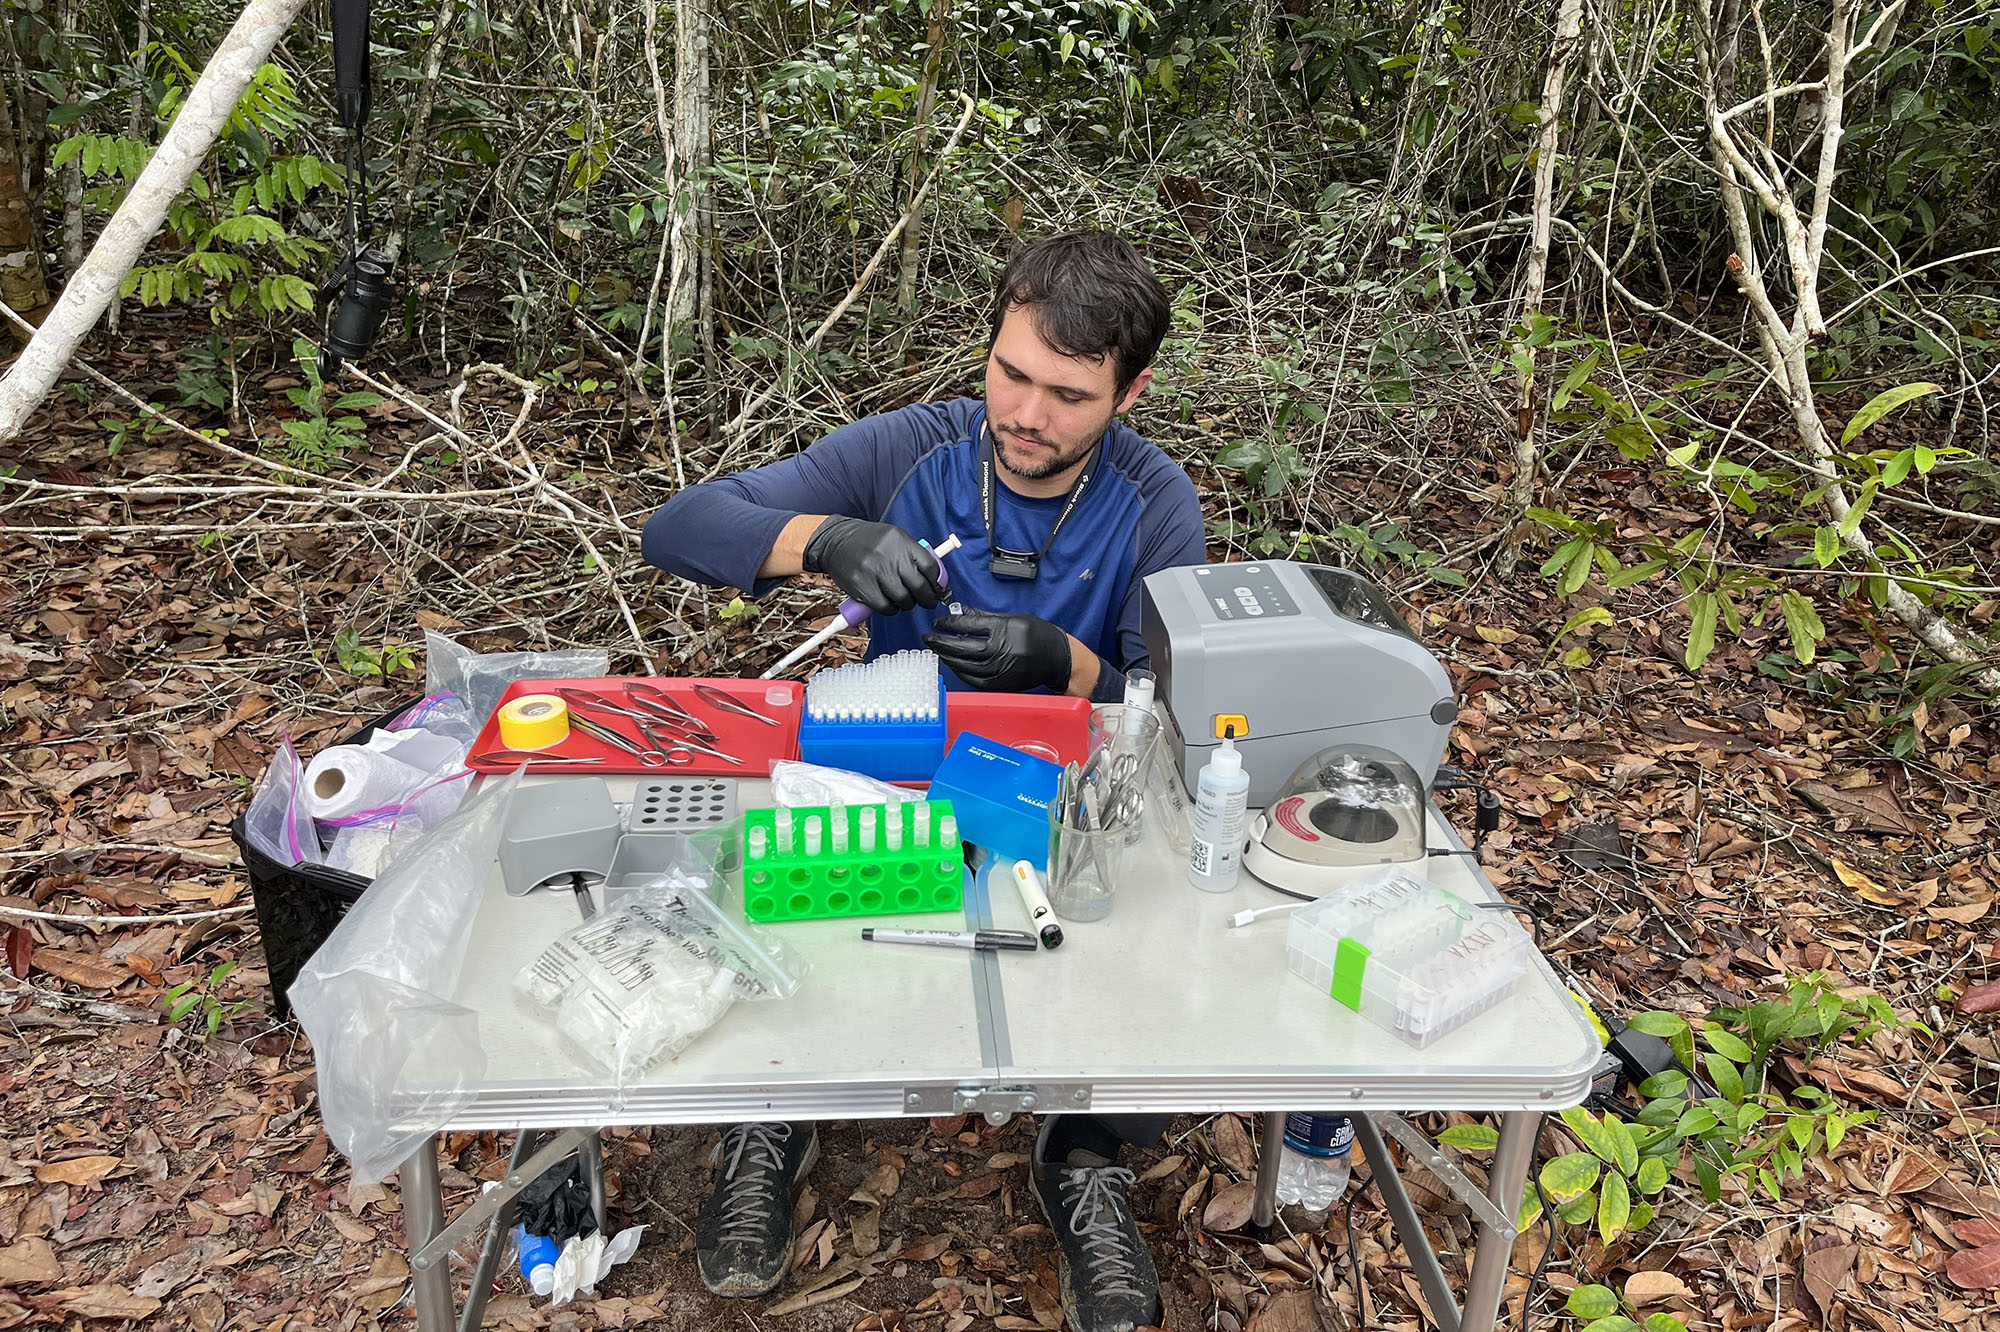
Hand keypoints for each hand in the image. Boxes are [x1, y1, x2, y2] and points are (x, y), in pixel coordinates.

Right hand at [801, 517, 945, 615]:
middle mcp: (890, 556)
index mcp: (901, 542)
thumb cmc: (868, 541)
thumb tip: (935, 577)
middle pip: (920, 586)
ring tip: (905, 600)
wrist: (835, 541)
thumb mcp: (893, 538)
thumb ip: (912, 554)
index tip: (939, 589)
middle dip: (928, 598)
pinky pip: (885, 607)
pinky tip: (890, 604)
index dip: (938, 582)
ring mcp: (875, 572)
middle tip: (928, 601)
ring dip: (908, 604)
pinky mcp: (863, 587)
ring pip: (904, 599)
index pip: (930, 567)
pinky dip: (891, 610)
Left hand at [923, 611, 1073, 693]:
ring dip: (947, 657)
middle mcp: (1001, 650)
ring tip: (936, 650)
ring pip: (965, 665)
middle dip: (941, 641)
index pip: (967, 625)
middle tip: (928, 637)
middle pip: (962, 646)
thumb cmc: (1037, 634)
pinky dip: (960, 672)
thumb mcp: (1013, 618)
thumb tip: (960, 613)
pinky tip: (952, 664)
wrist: (1058, 658)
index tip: (938, 622)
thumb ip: (985, 617)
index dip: (948, 623)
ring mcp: (1000, 669)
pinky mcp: (1001, 684)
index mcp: (1004, 629)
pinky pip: (973, 679)